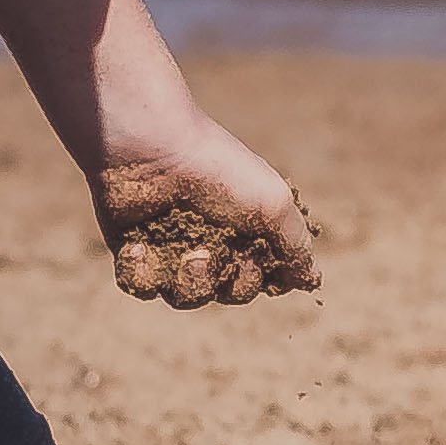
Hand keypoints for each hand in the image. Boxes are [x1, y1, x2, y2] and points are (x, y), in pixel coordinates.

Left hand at [94, 128, 320, 306]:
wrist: (152, 148)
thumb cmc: (218, 170)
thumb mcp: (274, 204)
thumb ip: (296, 245)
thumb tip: (312, 279)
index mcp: (245, 229)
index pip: (257, 279)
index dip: (253, 279)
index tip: (250, 259)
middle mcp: (210, 239)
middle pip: (223, 293)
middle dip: (221, 282)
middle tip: (208, 254)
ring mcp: (169, 246)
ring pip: (183, 296)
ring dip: (186, 281)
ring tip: (184, 252)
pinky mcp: (133, 248)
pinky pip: (139, 285)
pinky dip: (140, 273)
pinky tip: (138, 246)